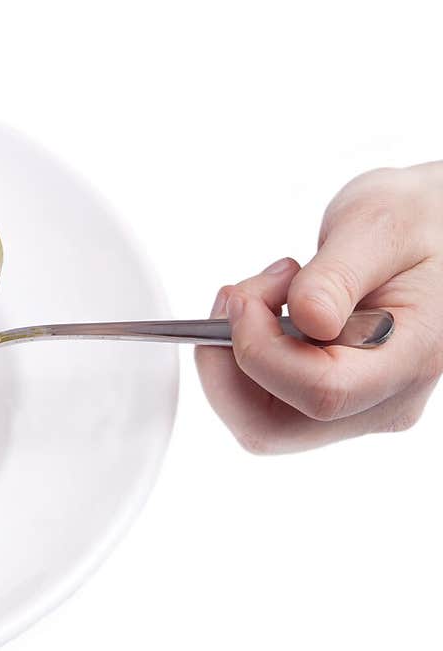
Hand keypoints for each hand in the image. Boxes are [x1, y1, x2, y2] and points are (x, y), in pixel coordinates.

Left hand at [196, 163, 442, 451]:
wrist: (435, 231)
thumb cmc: (417, 223)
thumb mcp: (380, 225)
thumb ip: (339, 275)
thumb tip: (307, 318)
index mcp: (411, 359)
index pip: (320, 393)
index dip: (261, 350)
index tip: (246, 295)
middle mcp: (385, 402)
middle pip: (272, 427)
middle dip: (228, 365)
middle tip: (236, 296)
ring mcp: (358, 407)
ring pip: (260, 421)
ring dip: (232, 357)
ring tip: (261, 292)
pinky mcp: (332, 398)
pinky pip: (265, 401)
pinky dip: (245, 356)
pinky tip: (267, 308)